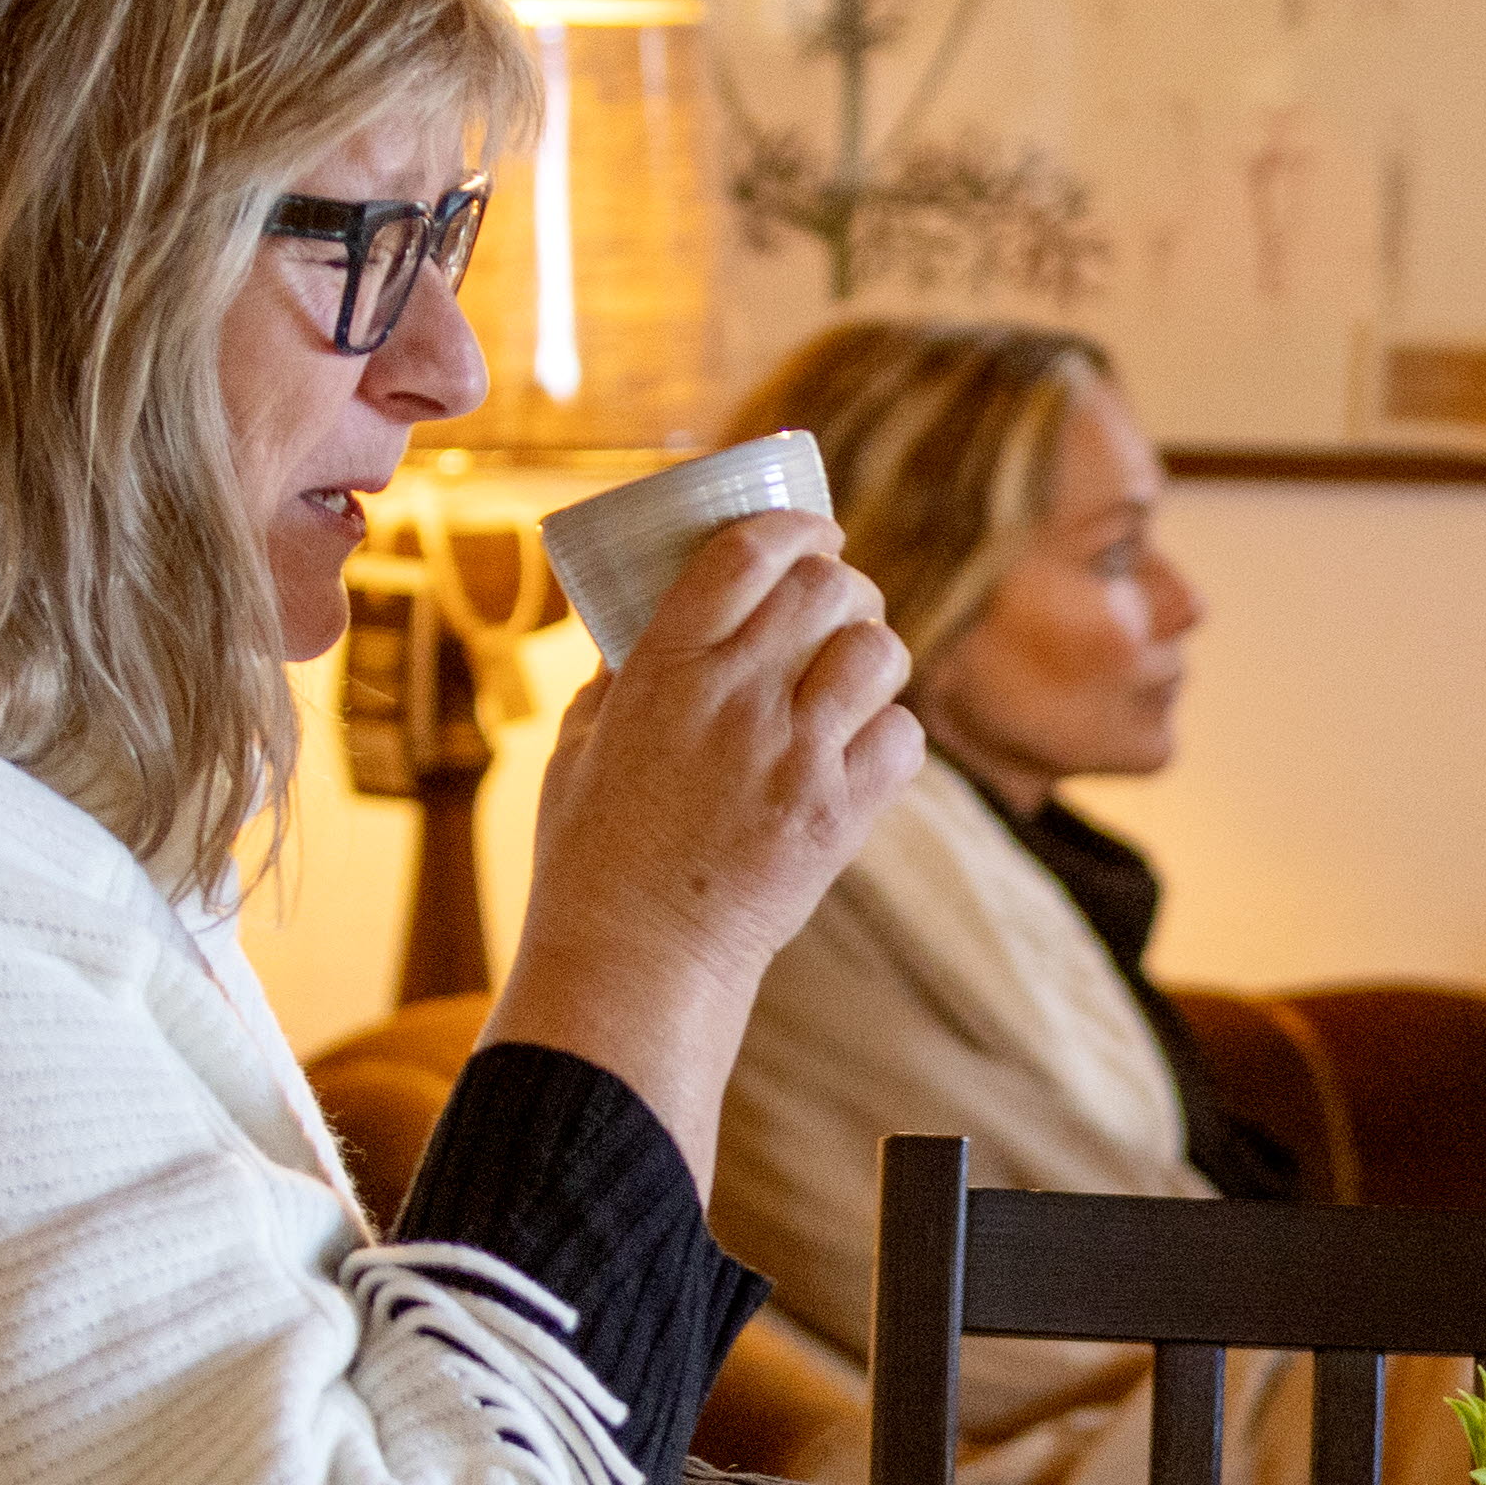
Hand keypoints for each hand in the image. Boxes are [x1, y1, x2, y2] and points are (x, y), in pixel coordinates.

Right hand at [487, 511, 923, 1177]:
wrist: (636, 958)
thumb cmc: (593, 853)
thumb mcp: (580, 743)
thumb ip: (624, 673)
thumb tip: (652, 617)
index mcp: (662, 670)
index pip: (744, 555)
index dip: (792, 526)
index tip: (813, 528)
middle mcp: (735, 699)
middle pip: (826, 588)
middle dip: (843, 582)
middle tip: (838, 603)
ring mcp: (794, 756)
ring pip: (879, 652)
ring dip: (873, 653)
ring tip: (852, 676)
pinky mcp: (840, 813)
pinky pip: (905, 736)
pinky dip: (891, 733)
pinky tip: (862, 747)